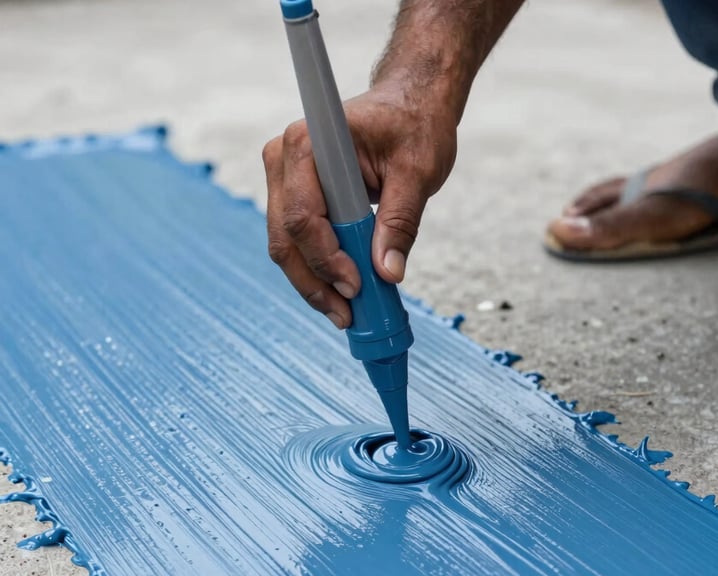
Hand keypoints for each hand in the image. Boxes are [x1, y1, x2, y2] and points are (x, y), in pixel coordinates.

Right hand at [262, 86, 457, 327]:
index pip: (305, 215)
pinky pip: (297, 244)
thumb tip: (388, 273)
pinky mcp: (293, 198)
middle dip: (316, 282)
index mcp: (310, 143)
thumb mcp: (418, 171)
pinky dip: (317, 272)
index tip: (358, 285)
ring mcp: (284, 180)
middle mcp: (284, 159)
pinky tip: (341, 294)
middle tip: (349, 315)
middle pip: (286, 238)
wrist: (408, 104)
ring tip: (346, 313)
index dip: (326, 258)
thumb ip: (400, 223)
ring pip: (286, 247)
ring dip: (314, 284)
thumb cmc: (413, 124)